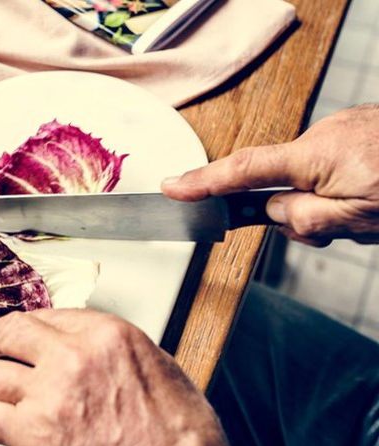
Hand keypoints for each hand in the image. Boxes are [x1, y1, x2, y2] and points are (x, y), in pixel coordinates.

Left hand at [0, 309, 241, 445]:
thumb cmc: (180, 432)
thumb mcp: (156, 364)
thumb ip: (110, 348)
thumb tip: (81, 346)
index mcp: (107, 334)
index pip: (49, 315)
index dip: (32, 328)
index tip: (24, 335)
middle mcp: (75, 356)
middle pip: (10, 333)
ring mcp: (52, 393)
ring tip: (7, 397)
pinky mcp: (36, 434)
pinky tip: (6, 427)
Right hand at [161, 104, 378, 245]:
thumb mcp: (356, 222)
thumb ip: (302, 219)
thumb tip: (275, 212)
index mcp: (317, 157)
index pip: (243, 172)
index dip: (203, 182)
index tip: (172, 188)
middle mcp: (326, 136)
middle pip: (281, 182)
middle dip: (297, 211)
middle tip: (333, 230)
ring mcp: (345, 130)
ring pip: (310, 179)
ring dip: (326, 205)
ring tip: (366, 216)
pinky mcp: (360, 131)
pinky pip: (332, 167)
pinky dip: (342, 189)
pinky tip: (373, 197)